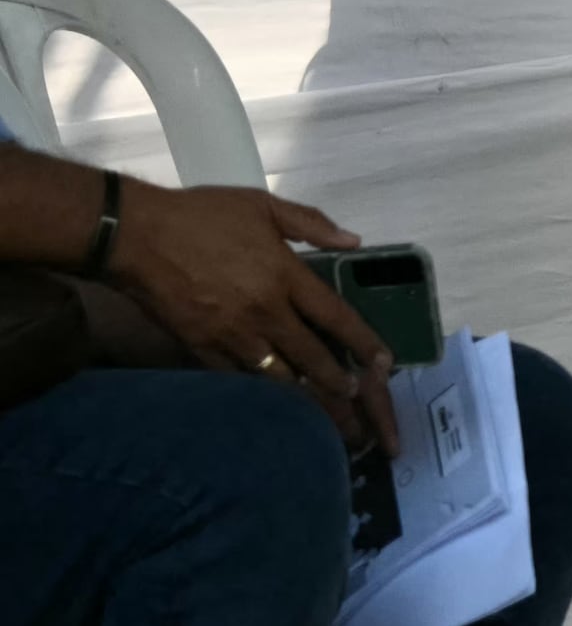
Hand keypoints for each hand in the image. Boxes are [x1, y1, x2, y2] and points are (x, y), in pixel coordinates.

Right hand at [106, 182, 397, 454]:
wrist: (134, 236)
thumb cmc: (201, 215)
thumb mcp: (262, 205)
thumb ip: (311, 224)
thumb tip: (353, 241)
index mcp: (285, 276)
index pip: (336, 317)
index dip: (363, 343)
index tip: (384, 364)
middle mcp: (264, 312)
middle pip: (312, 359)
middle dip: (338, 388)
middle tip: (358, 408)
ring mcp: (231, 334)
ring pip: (276, 377)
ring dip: (303, 399)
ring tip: (324, 419)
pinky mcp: (199, 347)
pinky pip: (236, 379)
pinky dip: (257, 395)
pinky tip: (273, 407)